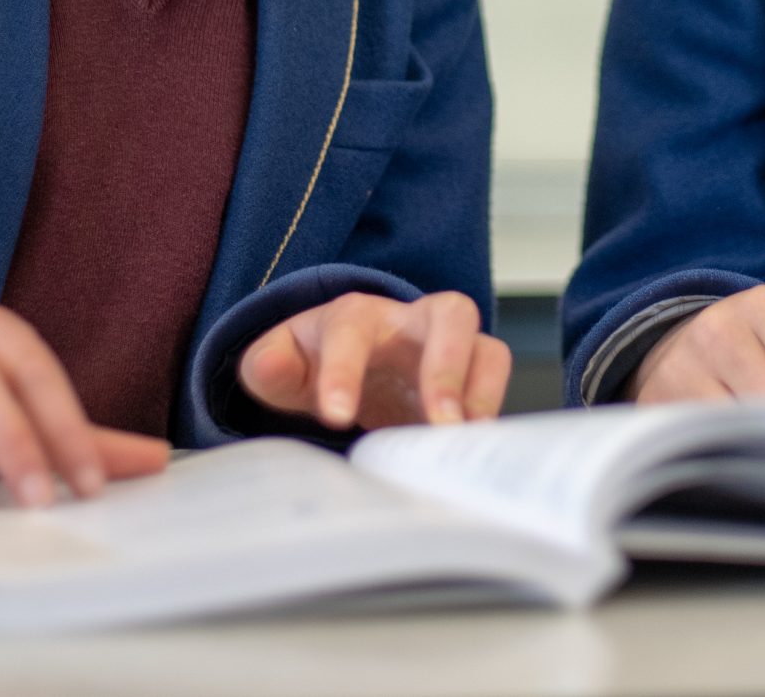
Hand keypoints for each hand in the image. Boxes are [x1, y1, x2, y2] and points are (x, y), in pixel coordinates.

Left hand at [238, 290, 510, 430]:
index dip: (343, 370)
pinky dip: (490, 416)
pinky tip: (470, 450)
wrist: (349, 367)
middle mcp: (412, 323)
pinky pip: (497, 387)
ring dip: (480, 393)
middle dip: (447, 365)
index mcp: (355, 316)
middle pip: (450, 312)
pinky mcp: (470, 380)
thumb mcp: (280, 366)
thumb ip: (267, 366)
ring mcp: (449, 350)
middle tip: (439, 422)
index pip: (351, 329)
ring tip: (462, 439)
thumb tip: (270, 367)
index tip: (336, 418)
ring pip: (487, 347)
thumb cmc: (315, 363)